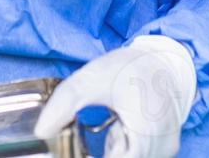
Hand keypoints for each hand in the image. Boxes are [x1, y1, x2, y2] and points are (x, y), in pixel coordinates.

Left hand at [34, 36, 196, 157]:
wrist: (162, 59)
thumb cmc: (129, 68)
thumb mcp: (91, 79)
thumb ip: (64, 104)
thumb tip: (42, 130)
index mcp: (145, 132)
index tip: (78, 149)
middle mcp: (162, 146)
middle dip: (106, 151)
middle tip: (107, 125)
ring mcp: (167, 148)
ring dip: (116, 149)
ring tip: (117, 122)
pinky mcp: (167, 146)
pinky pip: (138, 155)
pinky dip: (125, 147)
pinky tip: (123, 125)